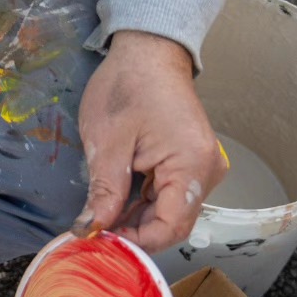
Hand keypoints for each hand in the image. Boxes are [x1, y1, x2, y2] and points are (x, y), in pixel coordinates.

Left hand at [74, 30, 225, 253]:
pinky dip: (141, 207)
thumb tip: (91, 229)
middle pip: (172, 224)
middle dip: (133, 235)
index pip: (170, 226)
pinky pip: (168, 198)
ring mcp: (200, 169)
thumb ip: (104, 191)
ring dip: (135, 222)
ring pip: (169, 214)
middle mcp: (206, 172)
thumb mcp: (107, 143)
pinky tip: (114, 207)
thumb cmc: (127, 88)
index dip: (135, 242)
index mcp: (191, 165)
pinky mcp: (189, 165)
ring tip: (98, 222)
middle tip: (92, 235)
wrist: (147, 53)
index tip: (99, 243)